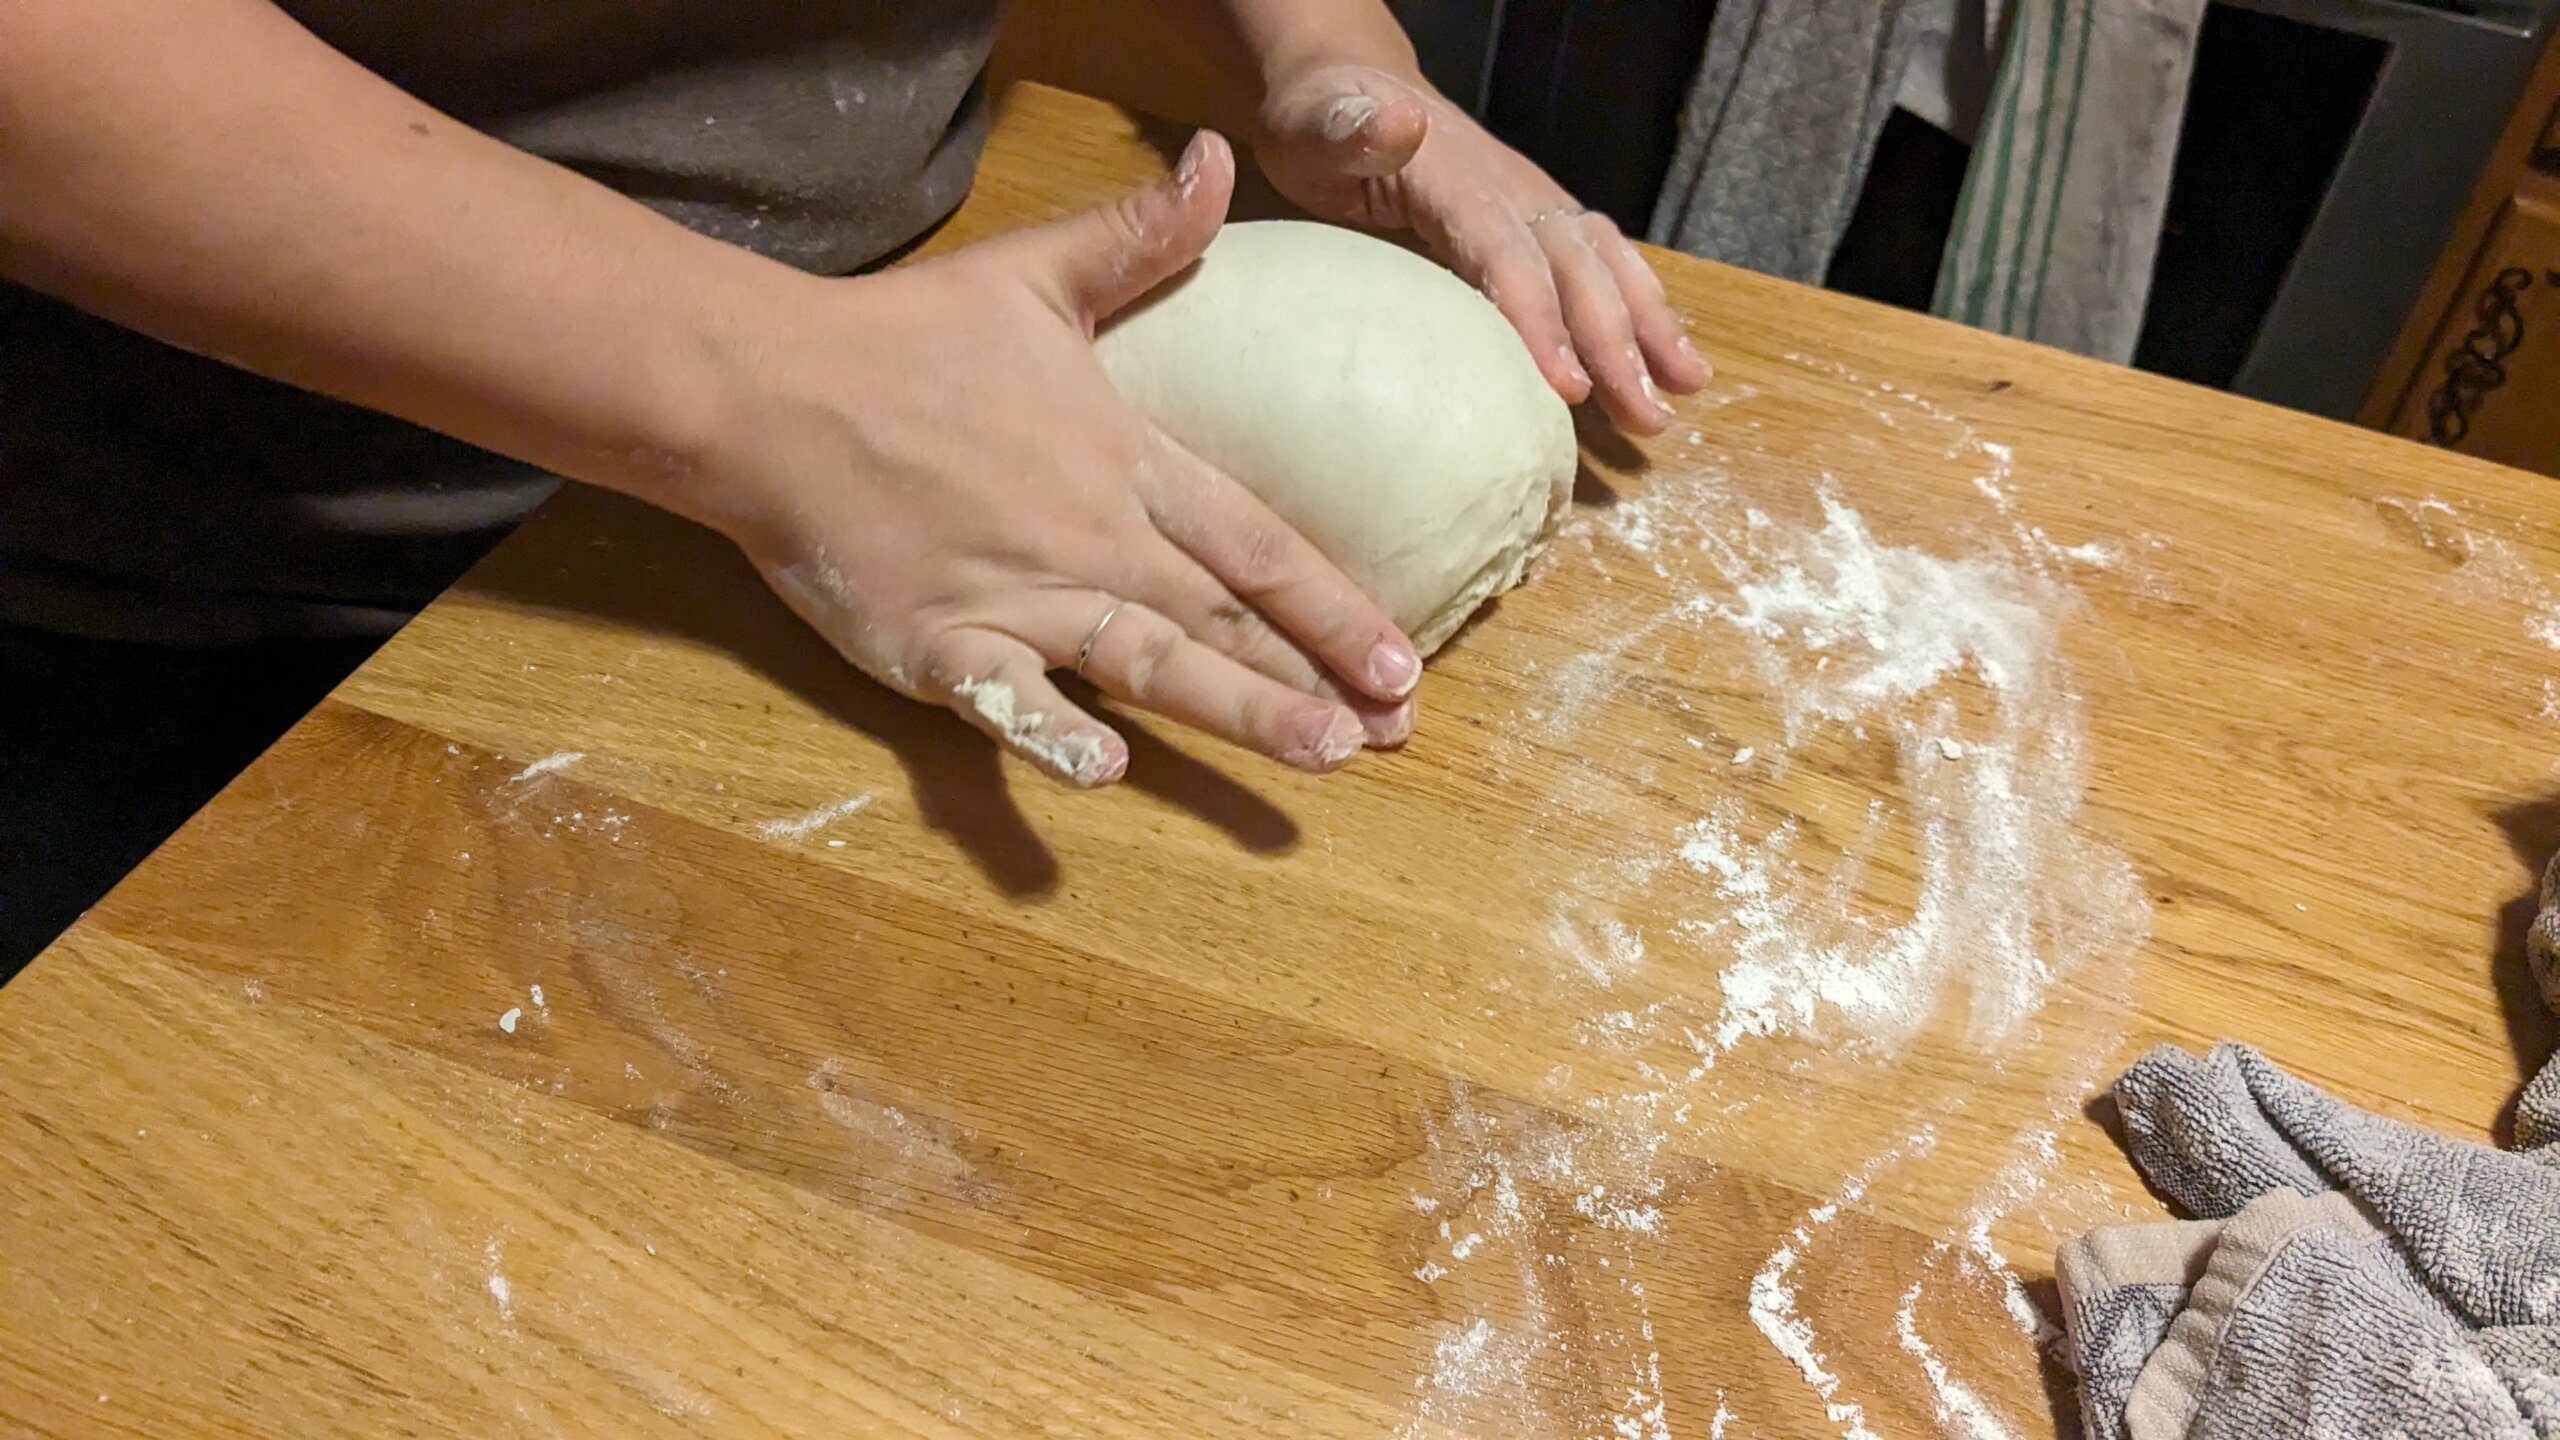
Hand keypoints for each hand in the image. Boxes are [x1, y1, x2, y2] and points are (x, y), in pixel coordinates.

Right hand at [686, 132, 1420, 787]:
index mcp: (1127, 461)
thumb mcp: (1037, 274)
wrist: (766, 386)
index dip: (1339, 605)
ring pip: (1149, 665)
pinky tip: (1107, 773)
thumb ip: (1141, 236)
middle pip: (1225, 620)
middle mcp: (1091, 539)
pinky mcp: (937, 643)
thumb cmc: (903, 335)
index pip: (1260, 543)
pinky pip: (1005, 700)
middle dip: (1316, 680)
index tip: (1406, 663)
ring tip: (1320, 759)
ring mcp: (1016, 596)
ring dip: (1240, 714)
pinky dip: (1051, 736)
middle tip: (1394, 741)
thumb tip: (1218, 160)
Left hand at [1252, 62, 1710, 434]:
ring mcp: (1533, 203)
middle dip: (1617, 345)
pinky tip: (1663, 358)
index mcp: (1458, 178)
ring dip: (1648, 328)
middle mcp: (1512, 188)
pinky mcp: (1539, 220)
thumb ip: (1349, 129)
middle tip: (1648, 418)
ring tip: (1685, 390)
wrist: (1346, 89)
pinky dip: (1638, 310)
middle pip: (1575, 268)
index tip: (1568, 386)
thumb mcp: (1315, 123)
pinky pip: (1599, 264)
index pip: (1507, 254)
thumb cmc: (1319, 123)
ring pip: (1605, 263)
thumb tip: (1400, 123)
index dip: (1540, 319)